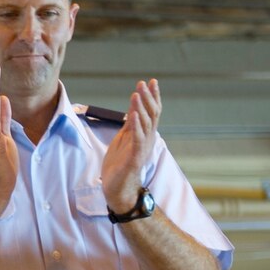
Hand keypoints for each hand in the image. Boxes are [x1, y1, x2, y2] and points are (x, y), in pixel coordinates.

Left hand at [101, 78, 160, 215]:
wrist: (117, 188)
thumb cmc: (120, 164)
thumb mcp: (124, 139)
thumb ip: (130, 125)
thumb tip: (133, 109)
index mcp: (144, 134)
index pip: (151, 111)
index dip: (152, 96)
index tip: (151, 81)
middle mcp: (147, 139)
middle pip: (151, 114)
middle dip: (148, 97)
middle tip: (143, 83)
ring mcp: (142, 147)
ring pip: (145, 124)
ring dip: (140, 108)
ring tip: (136, 93)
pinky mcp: (134, 157)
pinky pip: (137, 139)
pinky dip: (136, 126)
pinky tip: (133, 115)